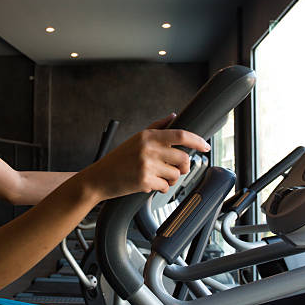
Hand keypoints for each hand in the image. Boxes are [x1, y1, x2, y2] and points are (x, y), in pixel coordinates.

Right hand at [80, 113, 210, 201]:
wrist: (99, 178)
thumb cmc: (118, 159)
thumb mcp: (136, 139)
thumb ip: (157, 127)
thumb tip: (174, 116)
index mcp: (148, 136)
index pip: (180, 135)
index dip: (197, 140)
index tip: (205, 146)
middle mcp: (148, 149)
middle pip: (183, 158)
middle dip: (183, 166)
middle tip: (175, 169)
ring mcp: (147, 165)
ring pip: (176, 174)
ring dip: (171, 179)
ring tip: (157, 176)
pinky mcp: (144, 181)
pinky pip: (165, 187)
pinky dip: (161, 188)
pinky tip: (149, 184)